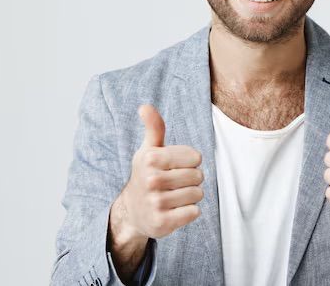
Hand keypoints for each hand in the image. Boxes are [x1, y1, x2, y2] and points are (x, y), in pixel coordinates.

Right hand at [115, 104, 203, 240]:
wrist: (132, 211)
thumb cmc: (147, 175)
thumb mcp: (148, 150)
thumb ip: (153, 127)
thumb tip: (145, 106)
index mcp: (150, 159)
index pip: (196, 157)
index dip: (191, 162)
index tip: (175, 166)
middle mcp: (151, 180)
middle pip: (198, 176)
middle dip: (192, 180)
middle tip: (174, 183)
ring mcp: (156, 203)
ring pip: (198, 194)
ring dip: (190, 196)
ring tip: (174, 196)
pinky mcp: (162, 223)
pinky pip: (194, 212)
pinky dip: (188, 211)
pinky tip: (174, 210)